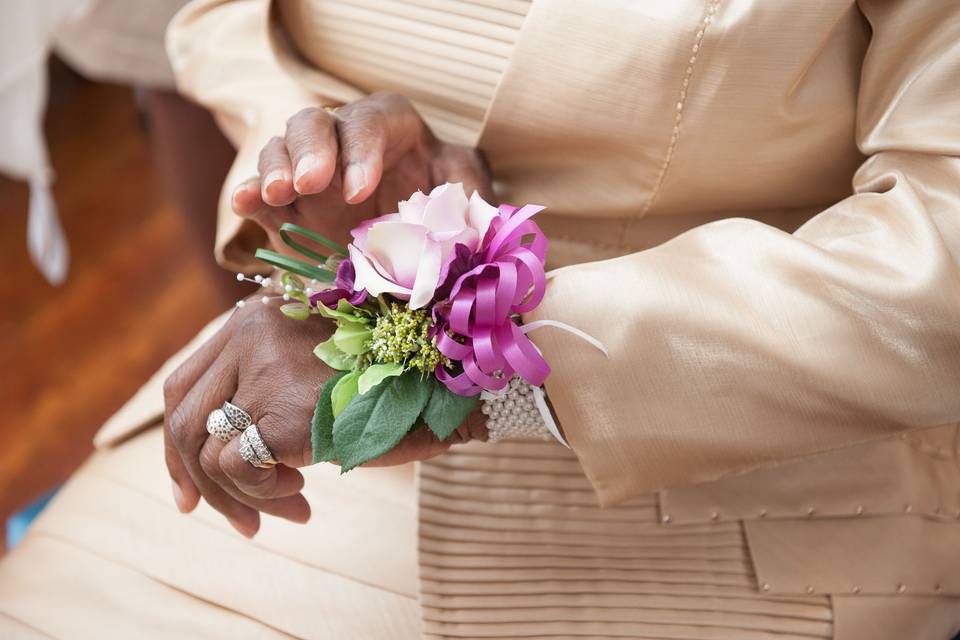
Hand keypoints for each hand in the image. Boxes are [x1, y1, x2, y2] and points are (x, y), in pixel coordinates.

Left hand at [163, 300, 485, 536]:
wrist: (450, 380)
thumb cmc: (397, 379)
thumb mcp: (317, 368)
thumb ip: (266, 385)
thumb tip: (220, 449)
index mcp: (254, 319)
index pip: (185, 384)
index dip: (177, 441)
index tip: (191, 488)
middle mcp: (250, 333)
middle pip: (182, 417)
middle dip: (193, 478)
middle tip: (223, 516)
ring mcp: (263, 368)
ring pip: (206, 451)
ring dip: (240, 497)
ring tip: (290, 508)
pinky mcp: (281, 409)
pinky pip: (236, 468)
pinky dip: (258, 495)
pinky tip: (300, 498)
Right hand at [231, 91, 492, 250]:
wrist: (415, 249)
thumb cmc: (444, 209)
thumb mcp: (466, 195)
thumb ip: (472, 193)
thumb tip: (473, 211)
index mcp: (390, 128)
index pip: (371, 121)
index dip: (363, 150)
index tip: (360, 190)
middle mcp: (342, 140)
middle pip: (315, 123)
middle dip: (310, 150)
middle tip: (310, 183)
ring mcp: (309, 173)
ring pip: (280, 149)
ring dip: (275, 169)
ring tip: (276, 195)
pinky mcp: (287, 208)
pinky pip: (259, 192)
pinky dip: (249, 195)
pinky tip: (245, 203)